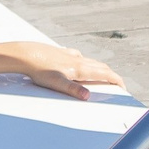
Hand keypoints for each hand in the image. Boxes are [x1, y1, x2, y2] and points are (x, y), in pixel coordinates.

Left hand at [3, 42, 122, 101]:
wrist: (25, 55)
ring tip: (102, 75)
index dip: (117, 80)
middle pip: (101, 66)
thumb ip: (73, 89)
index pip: (105, 73)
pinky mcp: (60, 52)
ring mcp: (69, 55)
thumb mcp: (57, 82)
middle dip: (111, 76)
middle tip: (116, 84)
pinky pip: (78, 56)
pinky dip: (85, 61)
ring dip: (99, 68)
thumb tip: (87, 96)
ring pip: (90, 61)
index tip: (123, 87)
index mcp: (79, 68)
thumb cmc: (39, 70)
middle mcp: (77, 59)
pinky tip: (79, 62)